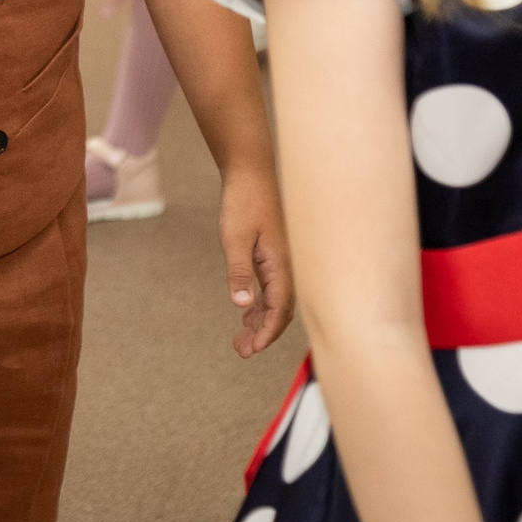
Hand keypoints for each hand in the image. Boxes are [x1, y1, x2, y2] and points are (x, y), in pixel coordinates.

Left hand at [218, 166, 296, 357]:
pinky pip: (273, 286)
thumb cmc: (243, 201)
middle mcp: (286, 264)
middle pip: (281, 309)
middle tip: (241, 350)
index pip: (280, 309)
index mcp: (281, 264)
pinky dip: (261, 303)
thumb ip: (238, 272)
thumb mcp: (234, 238)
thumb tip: (240, 305)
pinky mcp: (274, 253)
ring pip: (277, 299)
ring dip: (261, 320)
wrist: (250, 171)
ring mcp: (281, 259)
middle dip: (264, 333)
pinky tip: (247, 312)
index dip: (267, 333)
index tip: (252, 350)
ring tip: (241, 338)